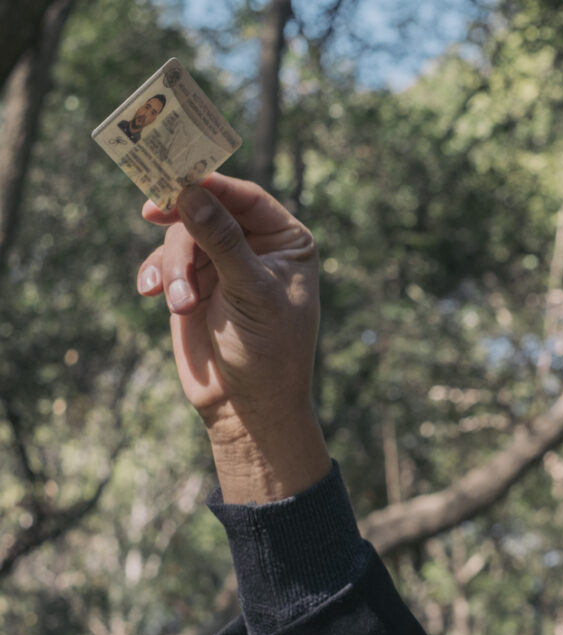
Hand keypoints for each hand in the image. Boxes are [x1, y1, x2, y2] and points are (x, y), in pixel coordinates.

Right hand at [137, 176, 329, 501]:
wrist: (246, 406)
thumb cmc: (267, 351)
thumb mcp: (251, 293)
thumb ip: (222, 241)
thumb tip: (190, 191)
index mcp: (287, 241)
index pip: (246, 197)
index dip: (211, 183)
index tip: (176, 176)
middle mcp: (257, 246)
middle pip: (206, 210)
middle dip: (183, 227)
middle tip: (151, 211)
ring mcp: (222, 263)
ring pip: (181, 237)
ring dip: (174, 268)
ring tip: (179, 303)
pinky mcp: (193, 283)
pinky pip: (164, 261)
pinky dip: (156, 275)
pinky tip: (151, 294)